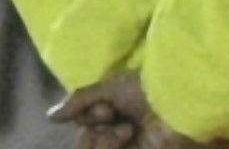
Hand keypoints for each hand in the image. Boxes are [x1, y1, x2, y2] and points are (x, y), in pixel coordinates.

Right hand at [49, 72, 212, 148]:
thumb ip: (80, 100)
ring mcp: (127, 141)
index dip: (87, 112)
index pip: (84, 118)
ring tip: (125, 130)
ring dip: (101, 139)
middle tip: (110, 115)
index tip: (105, 105)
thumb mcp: (111, 86)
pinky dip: (106, 146)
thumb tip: (50, 116)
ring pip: (91, 146)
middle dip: (93, 126)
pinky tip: (126, 136)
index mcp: (119, 105)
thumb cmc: (149, 87)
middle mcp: (122, 124)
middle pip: (85, 137)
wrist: (178, 102)